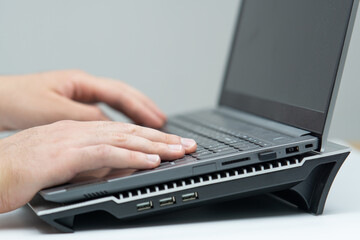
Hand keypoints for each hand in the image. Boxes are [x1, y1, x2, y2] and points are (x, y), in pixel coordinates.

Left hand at [0, 70, 165, 130]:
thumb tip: (113, 126)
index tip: (158, 123)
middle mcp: (85, 86)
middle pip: (125, 95)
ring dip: (137, 113)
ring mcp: (82, 94)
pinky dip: (122, 118)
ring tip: (155, 124)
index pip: (121, 95)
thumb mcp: (55, 111)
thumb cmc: (19, 101)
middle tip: (164, 124)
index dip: (142, 110)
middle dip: (146, 109)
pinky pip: (107, 110)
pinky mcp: (77, 104)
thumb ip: (87, 117)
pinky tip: (128, 126)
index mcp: (82, 83)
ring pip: (118, 102)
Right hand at [0, 120, 196, 212]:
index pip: (122, 131)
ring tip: (179, 151)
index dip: (150, 137)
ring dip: (155, 146)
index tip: (171, 144)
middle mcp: (79, 131)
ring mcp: (74, 140)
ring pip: (124, 139)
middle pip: (129, 132)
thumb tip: (114, 169)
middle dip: (162, 138)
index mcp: (77, 131)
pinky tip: (152, 161)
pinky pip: (107, 154)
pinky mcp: (67, 154)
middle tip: (186, 144)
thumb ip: (89, 164)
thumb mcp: (63, 165)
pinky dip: (133, 157)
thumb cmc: (19, 170)